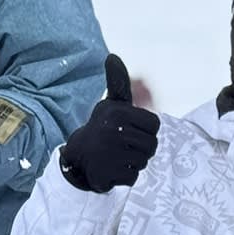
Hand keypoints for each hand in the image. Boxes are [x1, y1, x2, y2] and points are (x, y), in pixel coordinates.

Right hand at [58, 55, 159, 192]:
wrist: (78, 156)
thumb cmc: (102, 128)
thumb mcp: (111, 104)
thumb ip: (118, 82)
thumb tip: (112, 56)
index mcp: (118, 112)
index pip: (155, 125)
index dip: (145, 130)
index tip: (129, 130)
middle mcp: (113, 131)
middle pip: (152, 145)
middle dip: (141, 148)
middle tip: (123, 146)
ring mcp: (109, 153)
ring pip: (144, 161)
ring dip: (133, 162)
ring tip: (117, 156)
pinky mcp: (106, 173)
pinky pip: (133, 177)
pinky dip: (124, 176)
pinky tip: (112, 168)